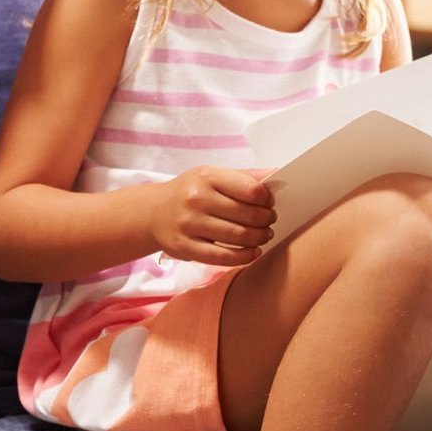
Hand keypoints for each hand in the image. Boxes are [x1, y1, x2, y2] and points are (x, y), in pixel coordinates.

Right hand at [151, 166, 276, 266]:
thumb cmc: (189, 192)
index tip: (269, 203)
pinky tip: (253, 252)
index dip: (267, 199)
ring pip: (238, 236)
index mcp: (207, 177)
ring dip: (259, 238)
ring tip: (263, 235)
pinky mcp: (186, 248)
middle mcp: (197, 199)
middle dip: (266, 220)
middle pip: (248, 215)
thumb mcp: (212, 176)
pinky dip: (244, 256)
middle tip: (269, 221)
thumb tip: (278, 173)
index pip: (251, 190)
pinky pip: (223, 257)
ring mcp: (190, 225)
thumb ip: (245, 176)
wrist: (153, 213)